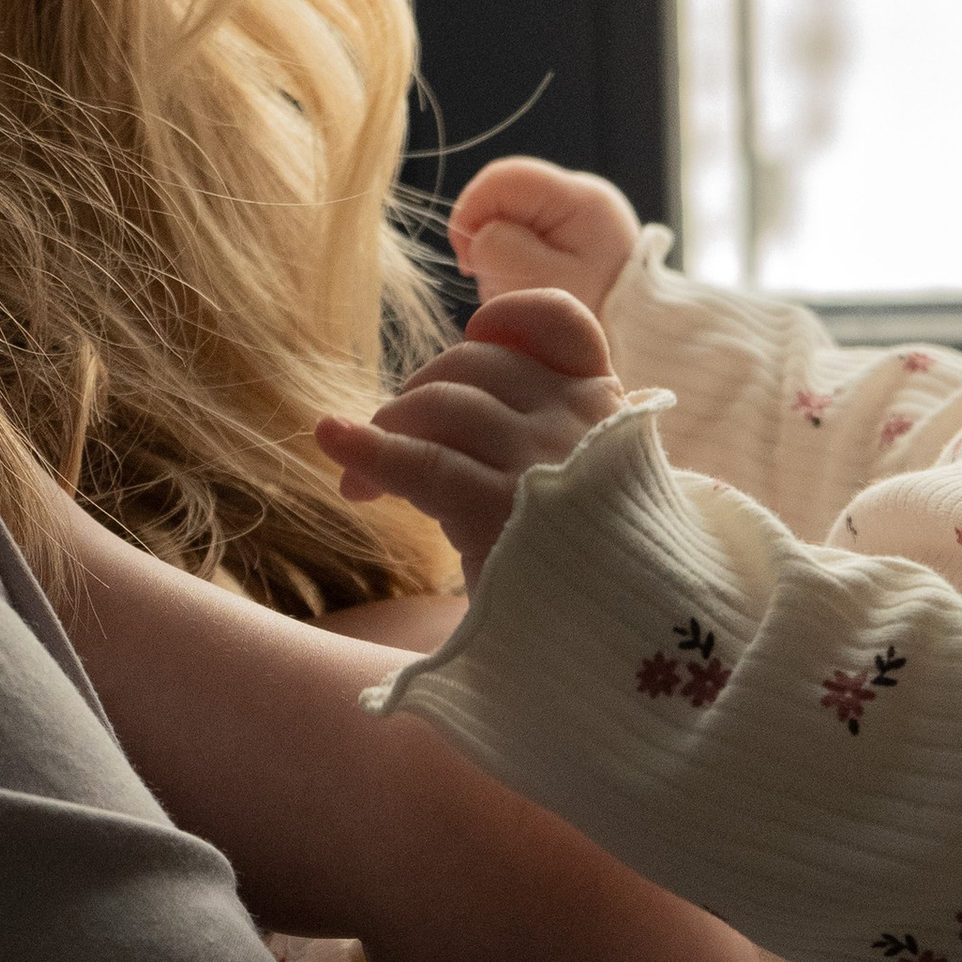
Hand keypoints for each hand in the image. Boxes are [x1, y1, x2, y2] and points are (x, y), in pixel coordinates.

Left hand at [315, 287, 622, 591]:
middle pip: (475, 363)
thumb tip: (460, 401)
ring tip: (362, 482)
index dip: (508, 319)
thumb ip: (553, 439)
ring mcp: (537, 462)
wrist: (629, 642)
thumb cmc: (603, 575)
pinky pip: (417, 461)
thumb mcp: (601, 489)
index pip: (561, 323)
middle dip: (420, 392)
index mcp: (606, 409)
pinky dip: (366, 448)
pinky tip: (332, 441)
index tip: (476, 336)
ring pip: (438, 405)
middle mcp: (576, 421)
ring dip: (387, 428)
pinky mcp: (495, 511)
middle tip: (390, 440)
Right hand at [449, 156, 641, 314]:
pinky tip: (533, 294)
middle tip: (503, 288)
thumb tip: (480, 236)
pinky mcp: (570, 239)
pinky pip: (525, 244)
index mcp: (579, 197)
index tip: (467, 260)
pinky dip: (517, 271)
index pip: (503, 178)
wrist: (640, 339)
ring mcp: (575, 218)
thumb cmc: (597, 313)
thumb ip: (502, 250)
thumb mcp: (545, 283)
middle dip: (489, 245)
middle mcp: (579, 197)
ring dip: (503, 263)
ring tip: (527, 296)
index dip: (470, 211)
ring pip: (510, 226)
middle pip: (504, 203)